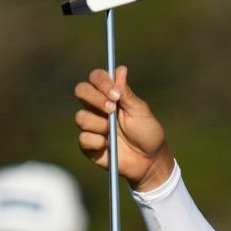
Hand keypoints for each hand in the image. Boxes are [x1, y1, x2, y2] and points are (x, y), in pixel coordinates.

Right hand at [74, 66, 174, 191]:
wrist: (149, 161)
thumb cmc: (147, 133)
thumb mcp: (140, 111)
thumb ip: (127, 93)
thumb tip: (120, 69)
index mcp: (110, 95)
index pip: (96, 78)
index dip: (102, 82)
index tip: (116, 94)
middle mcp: (97, 108)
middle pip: (81, 90)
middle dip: (95, 99)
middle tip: (112, 110)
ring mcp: (92, 126)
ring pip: (81, 117)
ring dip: (99, 124)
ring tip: (113, 132)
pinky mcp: (89, 145)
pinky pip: (83, 139)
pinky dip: (97, 142)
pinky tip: (108, 146)